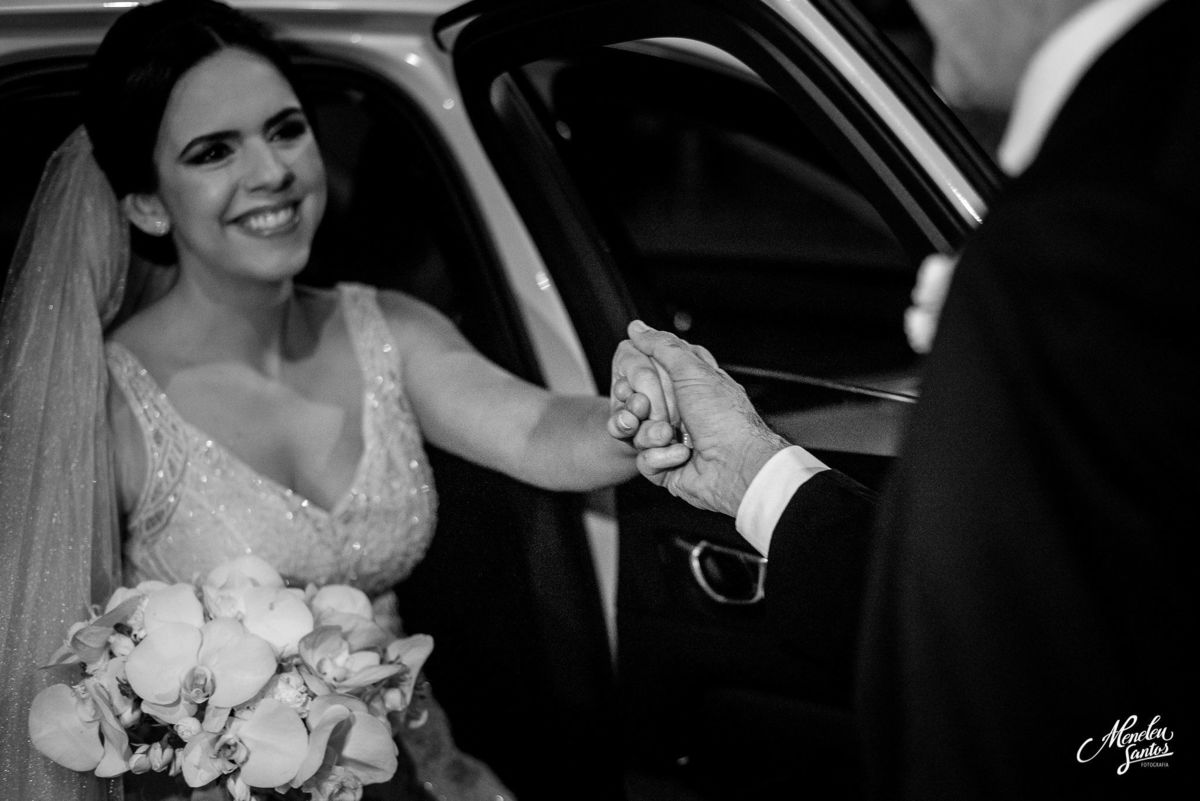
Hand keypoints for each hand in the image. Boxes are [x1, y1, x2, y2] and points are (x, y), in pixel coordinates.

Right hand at [624, 321, 789, 517]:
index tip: (632, 375)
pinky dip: (660, 457)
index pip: (655, 369)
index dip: (640, 372)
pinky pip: (644, 459)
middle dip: (640, 405)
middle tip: (646, 406)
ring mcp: (674, 440)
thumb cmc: (725, 418)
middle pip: (639, 402)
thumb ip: (662, 347)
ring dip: (650, 432)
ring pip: (637, 432)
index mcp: (692, 385)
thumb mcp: (693, 371)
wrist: (736, 465)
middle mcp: (682, 412)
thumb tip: (638, 327)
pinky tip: (680, 454)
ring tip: (670, 434)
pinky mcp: (667, 467)